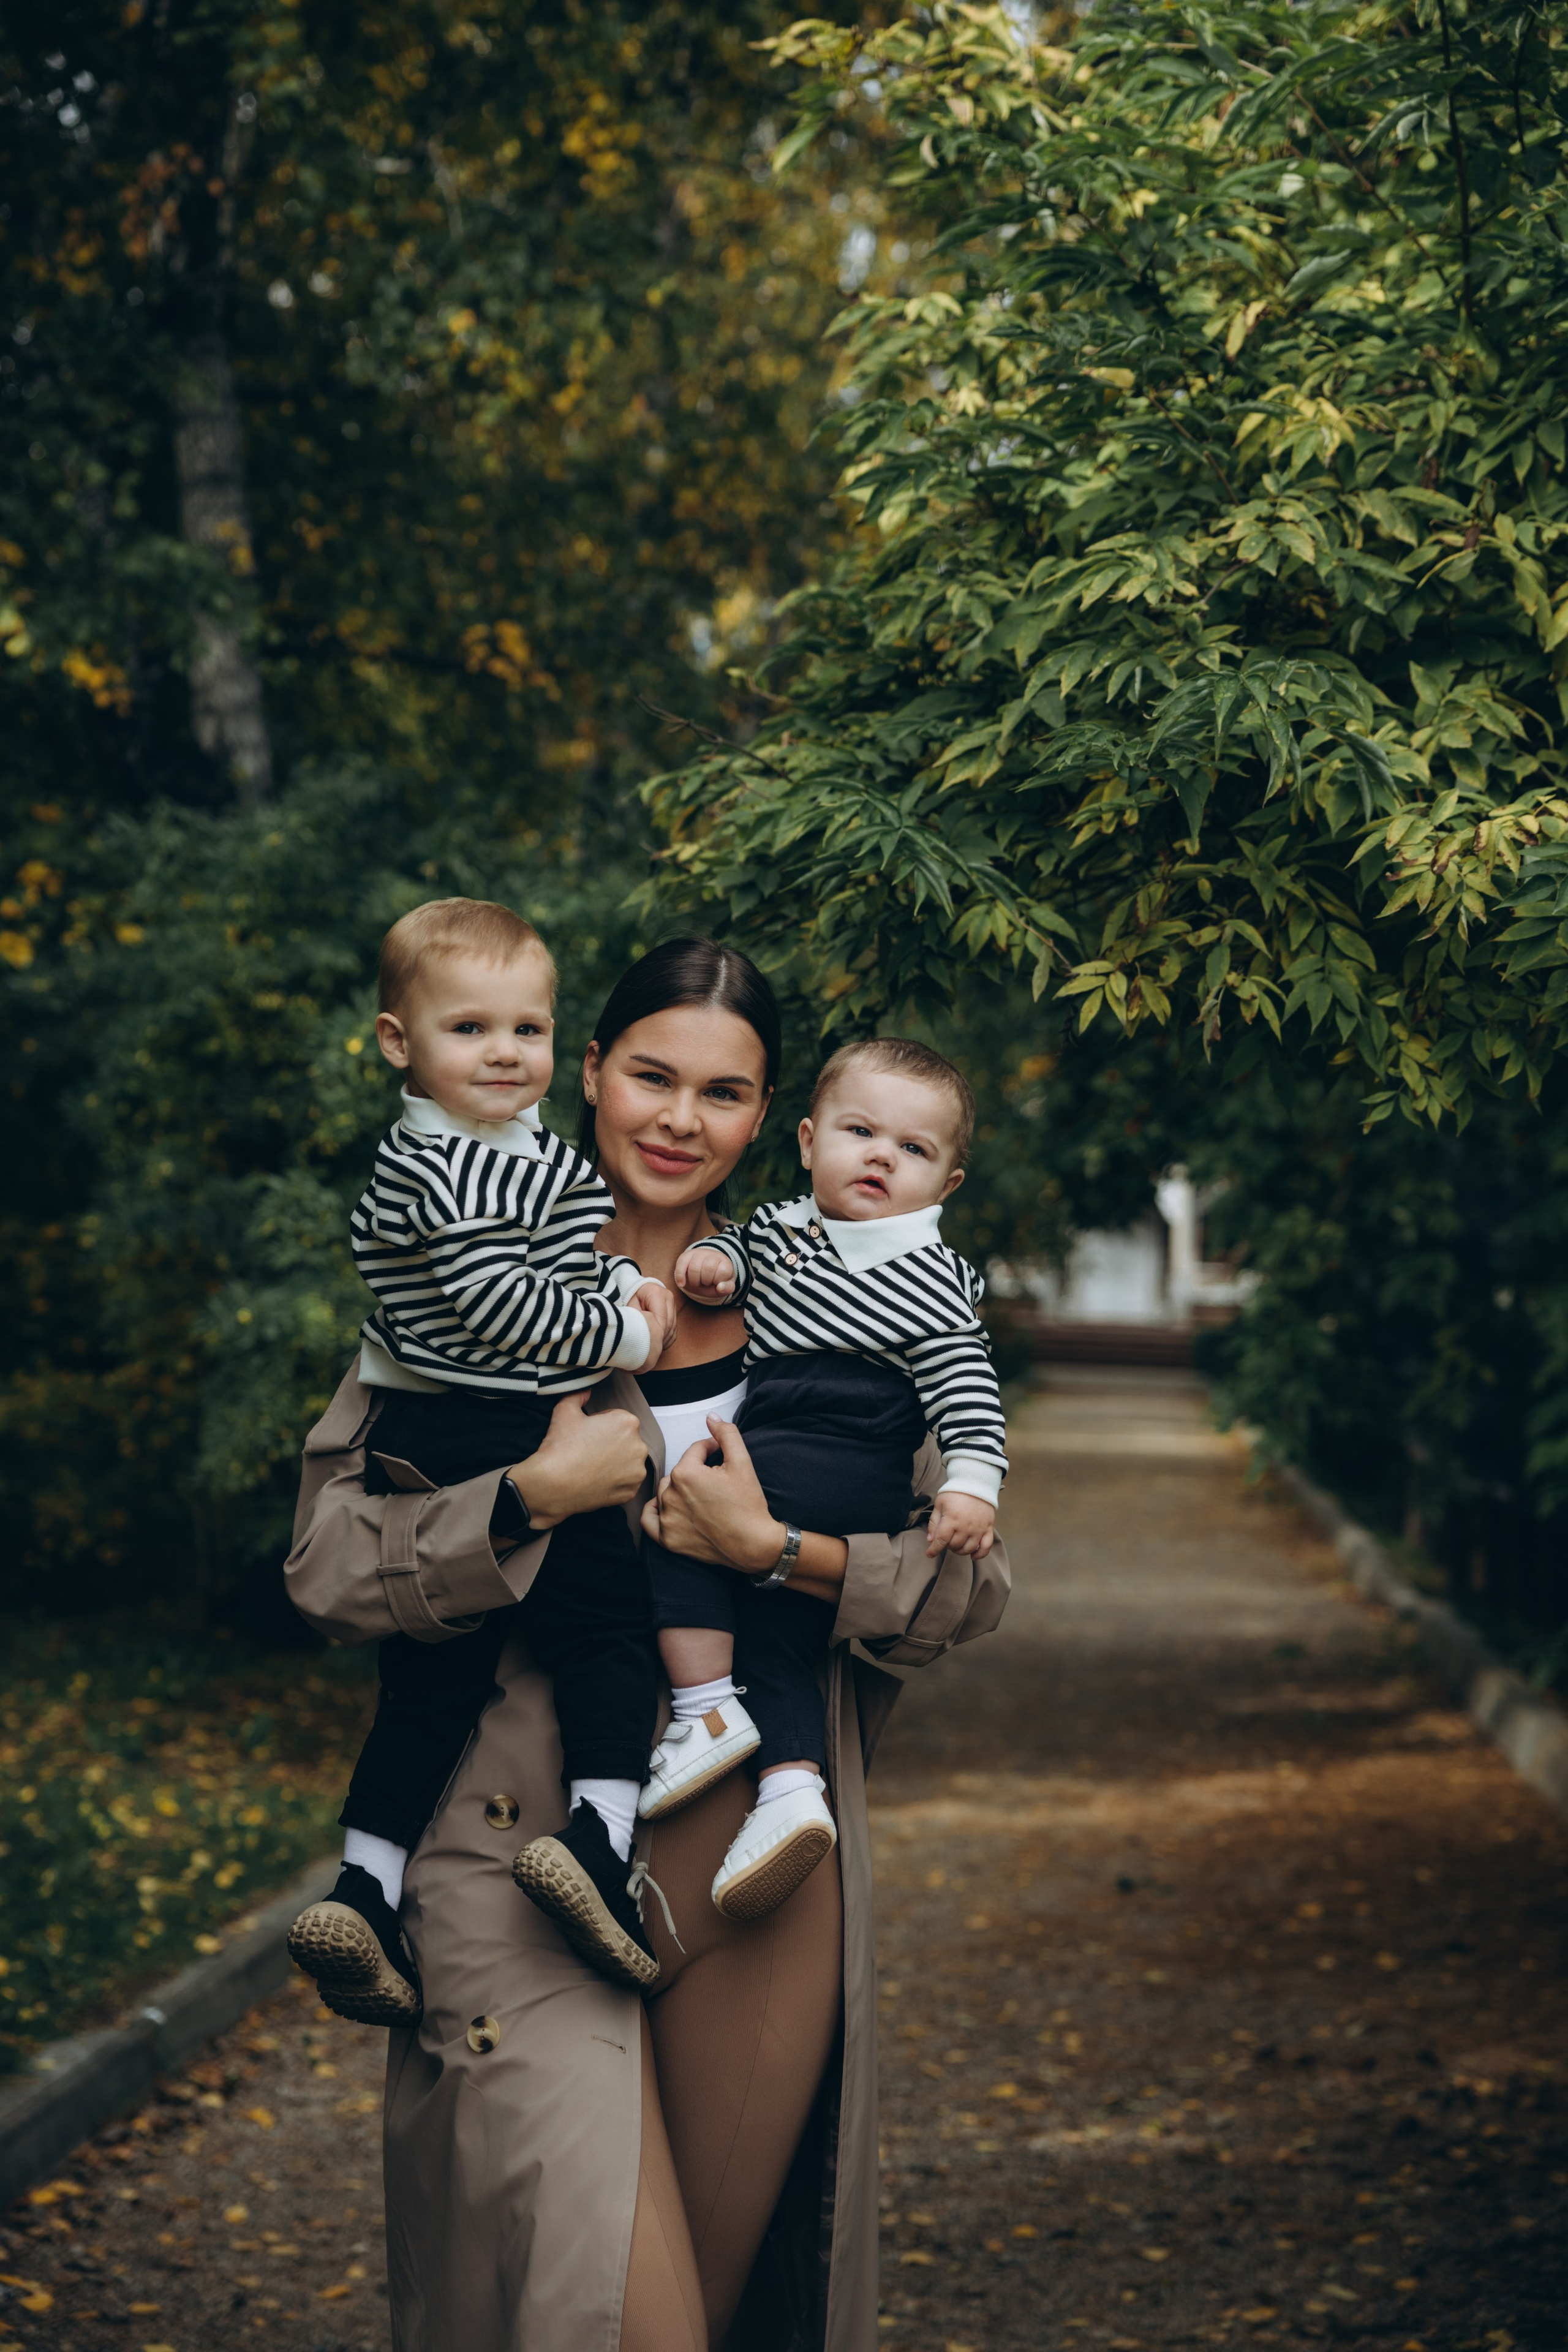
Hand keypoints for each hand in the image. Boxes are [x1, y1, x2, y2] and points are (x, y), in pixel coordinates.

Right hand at [508, 1391, 647, 1530]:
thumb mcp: (565, 1411)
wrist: (552, 1484)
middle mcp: (639, 1446)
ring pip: (628, 1463)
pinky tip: (597, 1481)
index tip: (587, 1436)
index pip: (617, 1420)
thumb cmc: (560, 1447)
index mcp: (627, 1422)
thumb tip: (585, 1392)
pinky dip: (615, 1483)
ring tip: (592, 1468)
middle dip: (612, 1445)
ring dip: (616, 1464)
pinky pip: (626, 1484)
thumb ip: (578, 1395)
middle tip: (589, 1452)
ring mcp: (637, 1471)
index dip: (600, 1426)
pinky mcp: (631, 1491)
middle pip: (626, 1442)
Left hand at [629, 1278, 677, 1358]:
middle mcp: (668, 1297)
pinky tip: (661, 1344)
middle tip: (653, 1349)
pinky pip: (675, 1327)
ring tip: (655, 1348)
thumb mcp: (630, 1305)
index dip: (657, 1332)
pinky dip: (669, 1338)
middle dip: (662, 1337)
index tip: (650, 1343)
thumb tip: (646, 1333)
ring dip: (665, 1339)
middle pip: (669, 1323)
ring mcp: (672, 1303)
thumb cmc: (631, 1297)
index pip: (662, 1317)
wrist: (637, 1289)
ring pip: (673, 1327)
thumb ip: (638, 1317)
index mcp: (657, 1293)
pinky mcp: (674, 1310)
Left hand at [640, 1416, 848, 1601]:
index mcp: (685, 1474)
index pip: (694, 1451)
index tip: (722, 1457)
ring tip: (699, 1496)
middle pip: (678, 1472)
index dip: (711, 1450)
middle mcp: (670, 1495)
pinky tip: (670, 1508)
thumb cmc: (748, 1506)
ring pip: (665, 1493)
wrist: (754, 1544)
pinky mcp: (667, 1539)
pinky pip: (649, 1519)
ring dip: (678, 1490)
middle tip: (714, 1481)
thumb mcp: (742, 1462)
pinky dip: (656, 1511)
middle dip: (695, 1472)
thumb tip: (711, 1417)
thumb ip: (726, 1434)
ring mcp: (667, 1519)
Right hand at [673, 1243, 735, 1302]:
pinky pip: (681, 1263)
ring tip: (697, 1282)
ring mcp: (699, 1253)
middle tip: (706, 1283)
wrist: (706, 1275)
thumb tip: (720, 1287)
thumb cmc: (717, 1282)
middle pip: (708, 1268)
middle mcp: (712, 1255)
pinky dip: (680, 1276)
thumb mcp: (725, 1287)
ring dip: (694, 1281)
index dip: (718, 1280)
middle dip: (705, 1281)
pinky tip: (682, 1284)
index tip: (717, 1282)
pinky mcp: (686, 1255)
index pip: (723, 1271)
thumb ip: (727, 1288)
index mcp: (724, 1262)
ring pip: (694, 1267)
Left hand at [926, 1491, 995, 1560]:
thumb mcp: (940, 1503)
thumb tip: (930, 1540)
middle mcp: (965, 1526)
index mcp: (952, 1519)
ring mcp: (978, 1528)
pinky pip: (986, 1547)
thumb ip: (934, 1522)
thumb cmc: (955, 1492)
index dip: (934, 1549)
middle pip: (954, 1546)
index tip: (929, 1553)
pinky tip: (973, 1555)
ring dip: (960, 1550)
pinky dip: (979, 1554)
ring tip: (956, 1544)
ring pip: (968, 1549)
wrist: (976, 1482)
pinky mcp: (988, 1528)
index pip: (941, 1540)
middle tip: (945, 1539)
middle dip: (947, 1546)